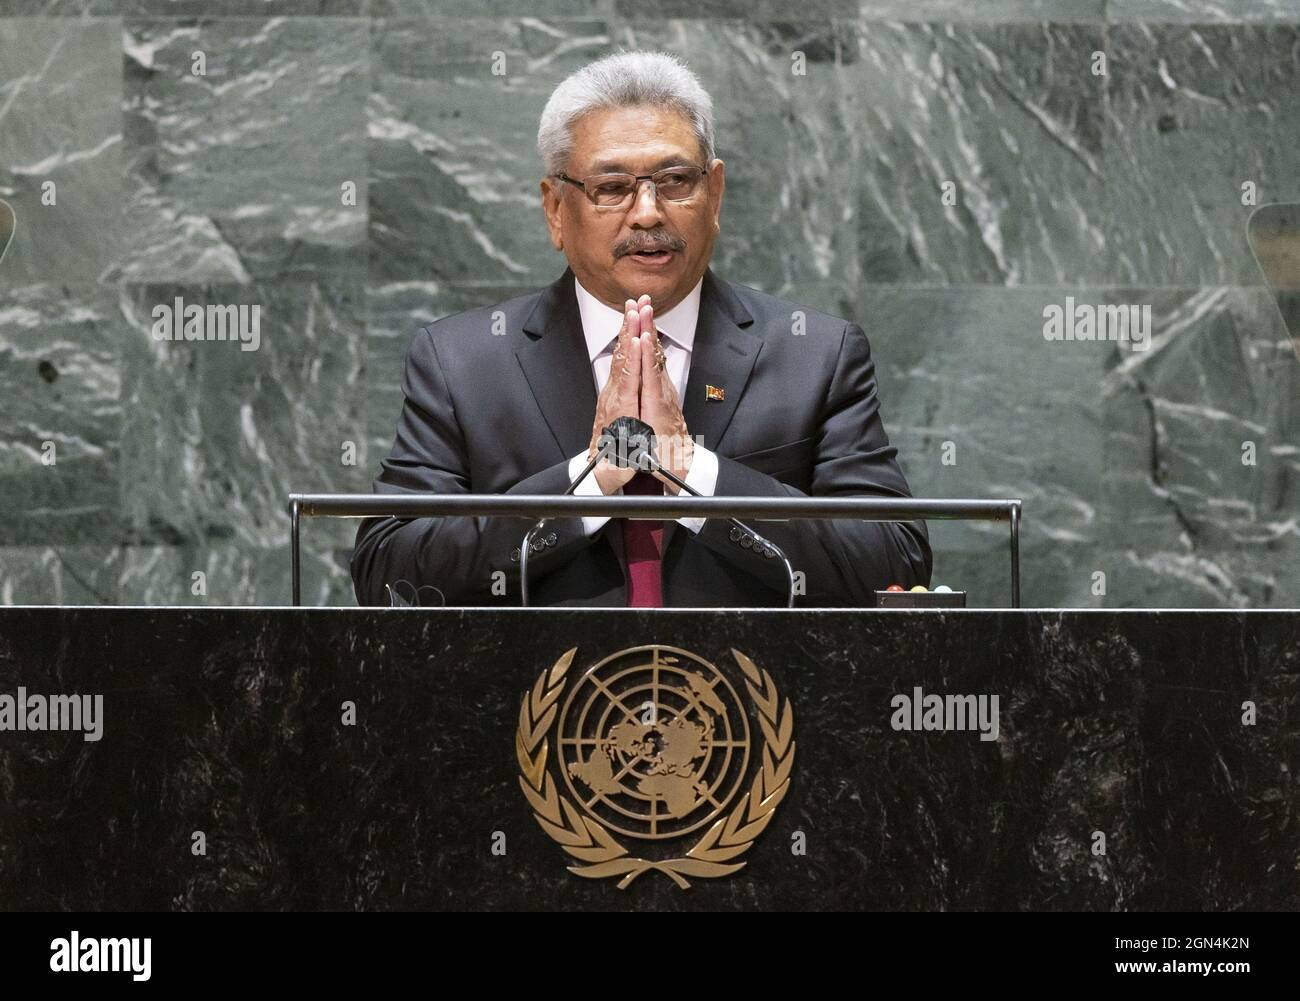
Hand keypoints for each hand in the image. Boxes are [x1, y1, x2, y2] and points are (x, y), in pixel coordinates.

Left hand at [587, 296, 645, 493]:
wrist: (601, 469)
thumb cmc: (617, 464)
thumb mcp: (622, 459)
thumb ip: (626, 446)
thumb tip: (630, 437)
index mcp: (620, 410)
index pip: (628, 379)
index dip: (633, 358)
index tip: (638, 338)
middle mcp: (614, 396)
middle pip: (624, 358)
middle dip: (631, 330)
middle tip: (637, 305)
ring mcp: (613, 392)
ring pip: (622, 356)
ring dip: (628, 330)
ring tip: (634, 307)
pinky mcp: (615, 392)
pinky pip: (621, 363)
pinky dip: (627, 344)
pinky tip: (631, 330)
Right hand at [634, 301, 692, 493]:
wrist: (681, 462)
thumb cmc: (661, 458)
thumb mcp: (650, 454)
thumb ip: (641, 444)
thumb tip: (631, 441)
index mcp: (655, 406)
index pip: (650, 375)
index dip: (646, 355)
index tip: (642, 337)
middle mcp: (661, 393)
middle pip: (653, 356)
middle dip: (646, 329)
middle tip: (641, 305)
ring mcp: (663, 389)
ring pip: (655, 355)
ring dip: (648, 329)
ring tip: (643, 307)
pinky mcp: (662, 390)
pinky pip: (656, 361)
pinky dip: (651, 344)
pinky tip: (647, 329)